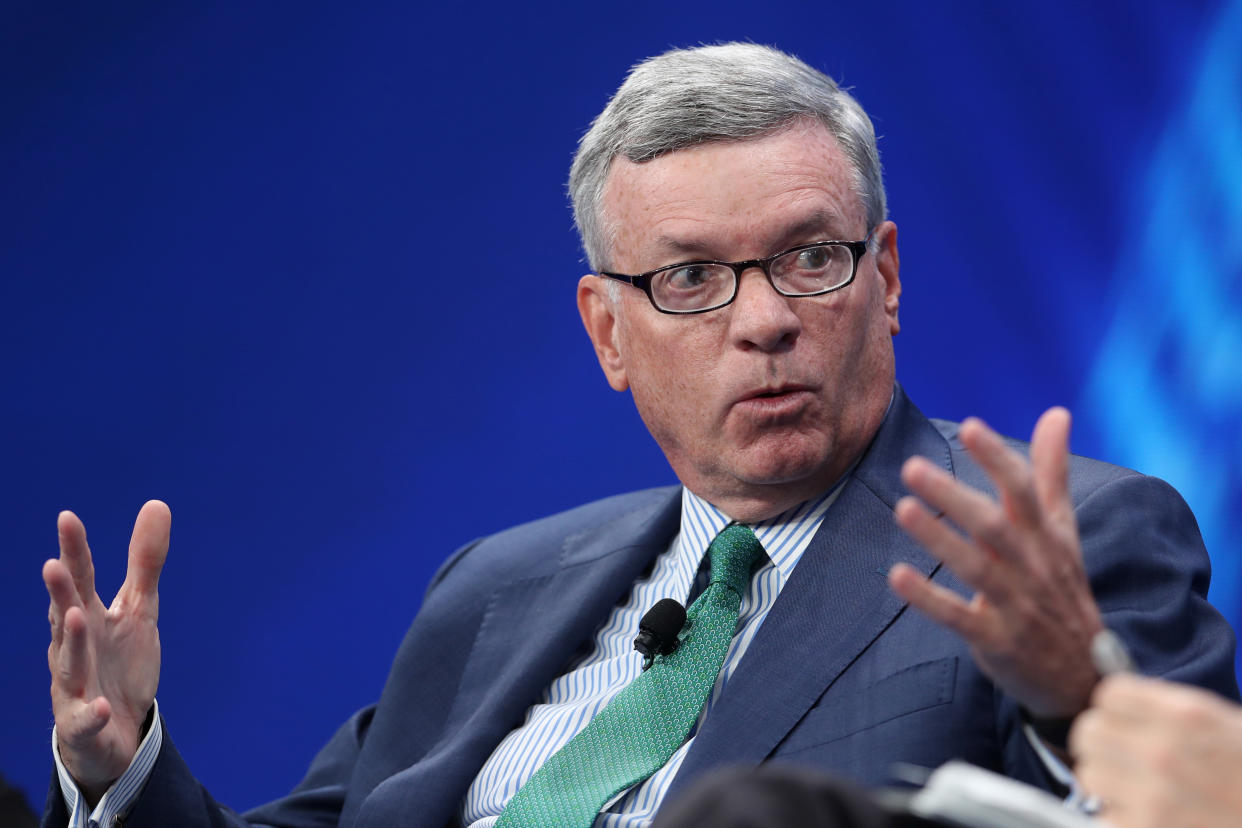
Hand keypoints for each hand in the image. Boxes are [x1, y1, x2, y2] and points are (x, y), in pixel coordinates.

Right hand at [43, 500, 169, 803]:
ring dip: (70, 641)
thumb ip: (144, 562)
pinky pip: (85, 720)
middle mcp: (74, 647)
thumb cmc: (120, 662)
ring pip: (68, 663)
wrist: (116, 730)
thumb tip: (157, 503)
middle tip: (53, 565)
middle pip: (65, 616)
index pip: (80, 579)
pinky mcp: (83, 723)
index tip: (68, 518)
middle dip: (60, 592)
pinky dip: (91, 714)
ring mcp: (74, 686)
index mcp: (88, 617)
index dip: (75, 550)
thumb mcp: (139, 609)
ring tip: (74, 616)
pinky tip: (102, 707)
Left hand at [888, 408, 1102, 717]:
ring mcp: (1015, 605)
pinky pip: (959, 617)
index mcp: (1046, 538)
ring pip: (976, 568)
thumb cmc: (1063, 591)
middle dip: (955, 496)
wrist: (1084, 675)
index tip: (970, 426)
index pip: (1024, 490)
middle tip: (913, 467)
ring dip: (938, 538)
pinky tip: (897, 576)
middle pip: (994, 526)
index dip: (998, 458)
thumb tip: (1056, 413)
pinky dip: (928, 598)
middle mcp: (1032, 567)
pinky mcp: (995, 640)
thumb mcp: (1062, 532)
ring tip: (902, 509)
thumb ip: (1051, 474)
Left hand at [1070, 675, 1241, 827]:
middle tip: (1123, 753)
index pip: (1109, 694)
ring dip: (1108, 780)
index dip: (1117, 707)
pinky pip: (1105, 816)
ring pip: (1089, 774)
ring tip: (1135, 786)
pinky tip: (1148, 815)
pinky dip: (1121, 817)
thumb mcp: (1224, 724)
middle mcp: (1163, 752)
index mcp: (1185, 715)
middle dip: (1104, 741)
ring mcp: (1152, 797)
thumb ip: (1167, 708)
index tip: (1125, 718)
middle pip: (1088, 731)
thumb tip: (1116, 698)